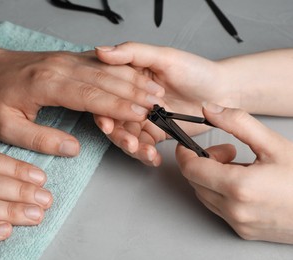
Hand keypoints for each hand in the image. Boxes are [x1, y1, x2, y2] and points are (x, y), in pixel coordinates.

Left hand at [0, 48, 163, 156]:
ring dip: (132, 79)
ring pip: (106, 69)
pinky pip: (100, 62)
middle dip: (134, 91)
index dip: (118, 105)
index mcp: (46, 85)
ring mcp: (65, 60)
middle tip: (158, 102)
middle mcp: (60, 68)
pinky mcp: (68, 58)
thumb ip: (41, 139)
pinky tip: (135, 74)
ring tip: (155, 89)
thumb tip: (73, 149)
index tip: (141, 113)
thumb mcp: (6, 127)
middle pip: (105, 79)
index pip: (90, 95)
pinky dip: (121, 69)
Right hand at [94, 42, 232, 165]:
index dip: (104, 111)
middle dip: (119, 135)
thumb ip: (132, 53)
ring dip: (132, 147)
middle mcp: (133, 99)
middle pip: (114, 121)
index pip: (107, 96)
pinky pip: (144, 145)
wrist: (223, 92)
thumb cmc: (197, 70)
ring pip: (127, 136)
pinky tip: (153, 157)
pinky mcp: (156, 132)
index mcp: (129, 79)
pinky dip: (146, 154)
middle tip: (129, 143)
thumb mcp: (164, 56)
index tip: (108, 124)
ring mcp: (144, 117)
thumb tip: (102, 51)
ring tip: (146, 152)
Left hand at [176, 102, 292, 243]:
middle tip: (228, 151)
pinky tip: (243, 184)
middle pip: (195, 181)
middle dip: (203, 162)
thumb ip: (238, 123)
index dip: (184, 153)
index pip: (191, 169)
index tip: (187, 144)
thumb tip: (209, 109)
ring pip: (205, 195)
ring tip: (239, 167)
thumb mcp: (273, 144)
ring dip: (211, 178)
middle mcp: (234, 209)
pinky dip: (221, 193)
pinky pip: (218, 208)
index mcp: (239, 187)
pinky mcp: (243, 231)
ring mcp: (238, 223)